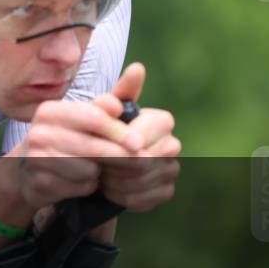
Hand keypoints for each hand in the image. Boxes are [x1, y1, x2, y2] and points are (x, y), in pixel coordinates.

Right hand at [9, 67, 146, 208]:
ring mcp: (35, 158)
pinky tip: (82, 180)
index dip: (119, 130)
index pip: (93, 117)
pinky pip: (79, 186)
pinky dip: (87, 185)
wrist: (29, 170)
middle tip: (137, 161)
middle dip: (118, 155)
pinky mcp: (40, 182)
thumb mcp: (88, 116)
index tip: (139, 142)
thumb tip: (138, 70)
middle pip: (92, 146)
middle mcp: (38, 131)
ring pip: (87, 168)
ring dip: (99, 171)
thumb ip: (114, 96)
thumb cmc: (67, 138)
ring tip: (96, 167)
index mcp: (50, 111)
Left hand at [95, 62, 181, 212]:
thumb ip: (113, 96)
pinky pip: (144, 199)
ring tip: (100, 175)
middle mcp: (172, 145)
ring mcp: (171, 170)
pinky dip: (123, 196)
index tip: (97, 148)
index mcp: (161, 121)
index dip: (116, 145)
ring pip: (142, 182)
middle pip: (143, 161)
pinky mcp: (165, 192)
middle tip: (95, 164)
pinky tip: (111, 189)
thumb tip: (138, 68)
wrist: (98, 162)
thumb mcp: (98, 112)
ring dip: (116, 181)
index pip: (141, 137)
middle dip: (115, 164)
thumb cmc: (98, 131)